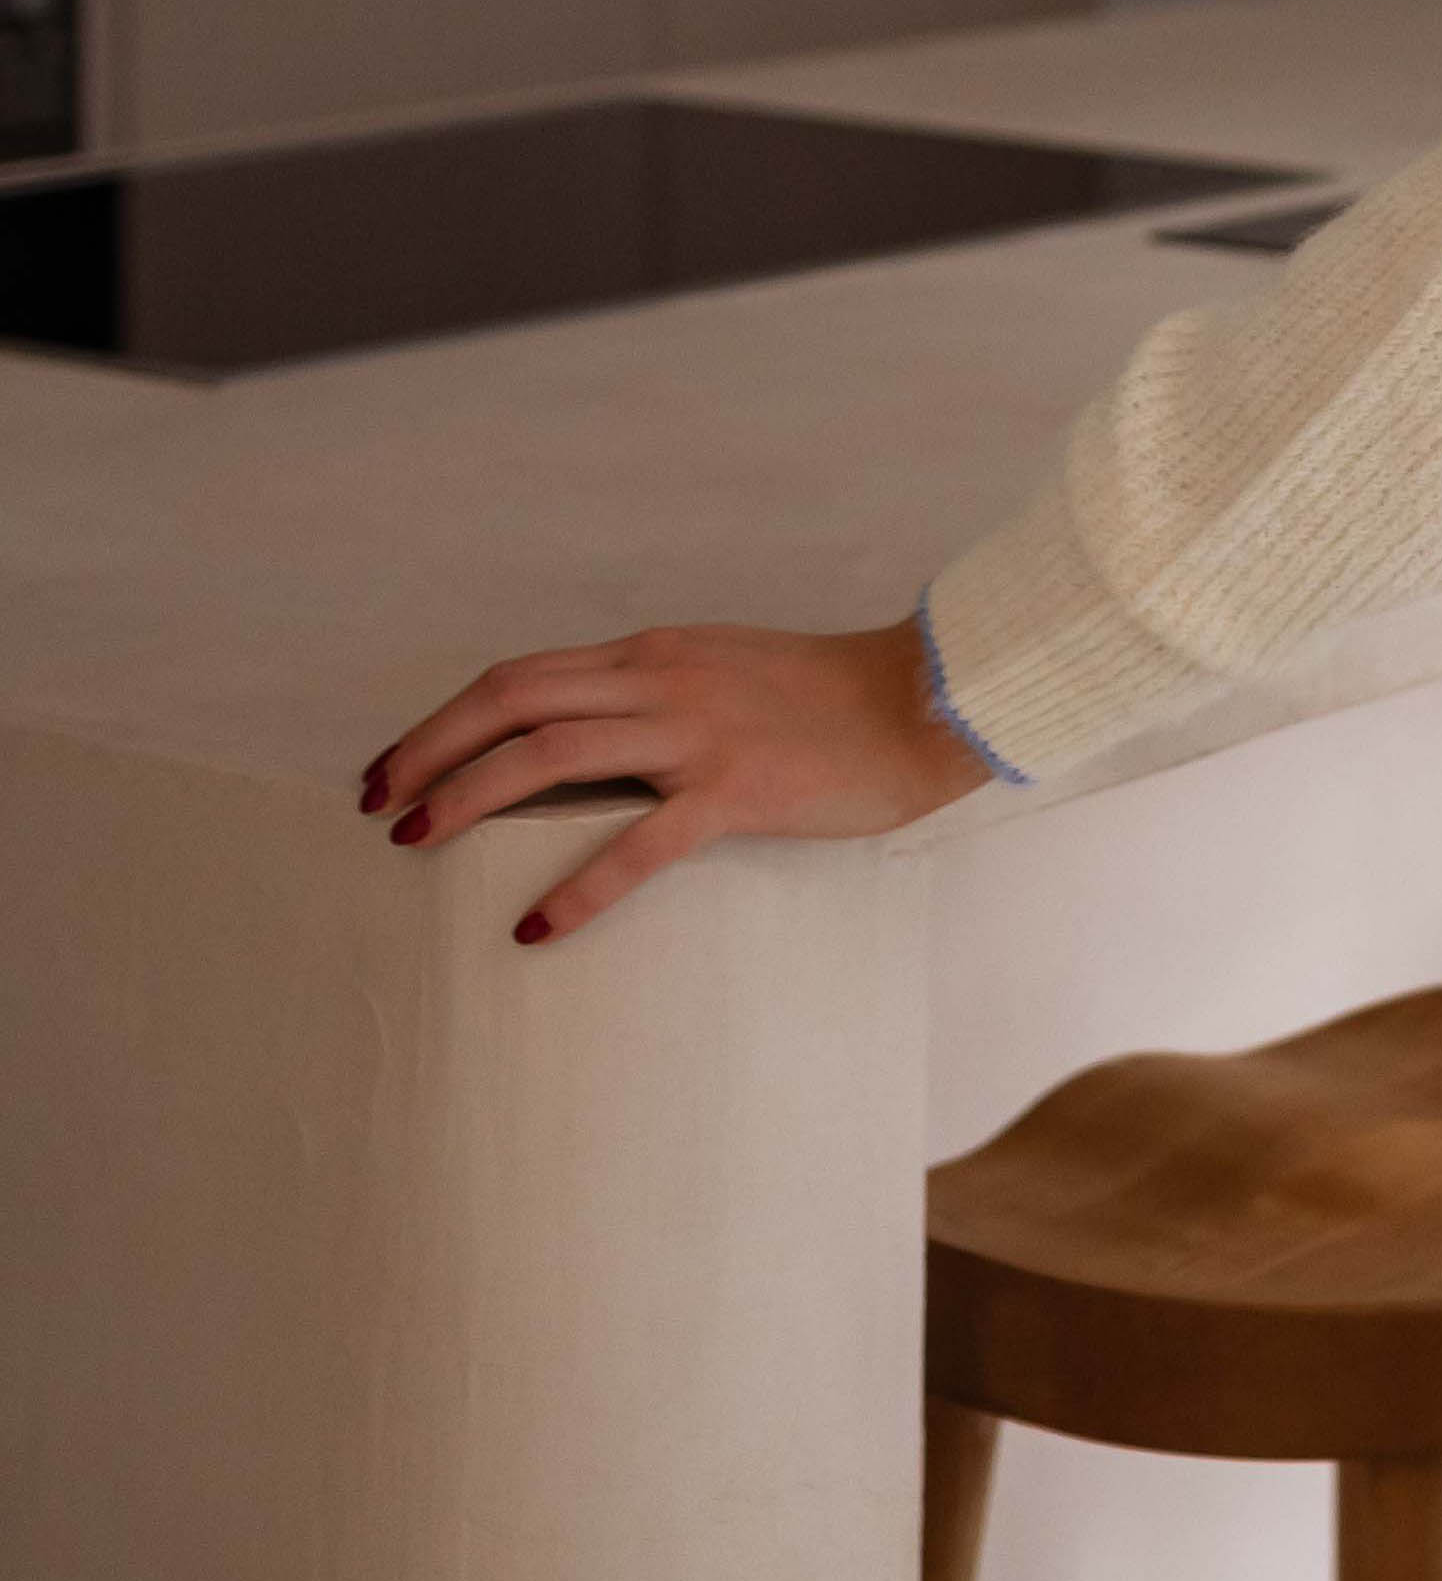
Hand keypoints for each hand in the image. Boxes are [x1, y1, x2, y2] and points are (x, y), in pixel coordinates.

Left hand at [363, 617, 993, 945]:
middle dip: (430, 749)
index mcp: (653, 653)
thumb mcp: (723, 675)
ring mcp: (696, 733)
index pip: (520, 677)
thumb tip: (579, 745)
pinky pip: (638, 841)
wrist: (924, 703)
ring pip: (551, 751)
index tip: (394, 765)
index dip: (444, 720)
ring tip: (419, 837)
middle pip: (511, 701)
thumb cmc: (828, 700)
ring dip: (470, 794)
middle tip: (378, 803)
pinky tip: (535, 926)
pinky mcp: (737, 790)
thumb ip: (654, 699)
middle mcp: (660, 681)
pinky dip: (578, 886)